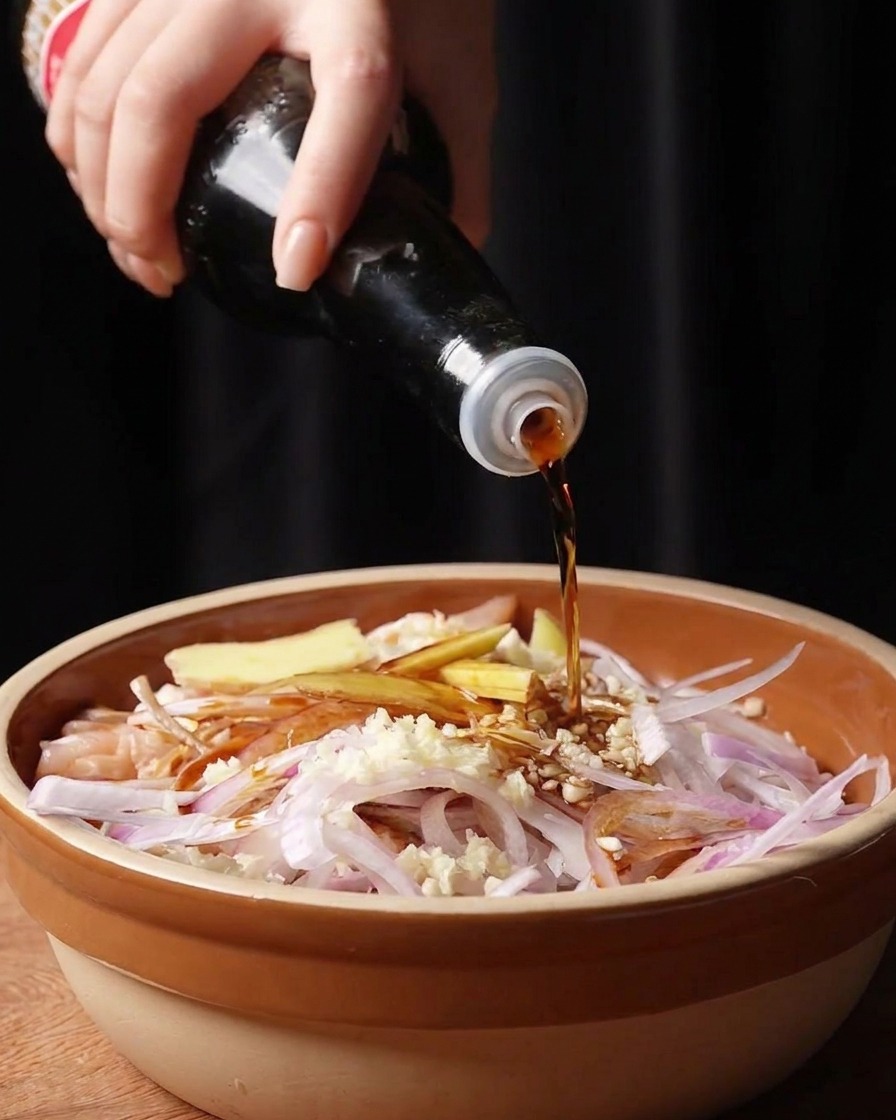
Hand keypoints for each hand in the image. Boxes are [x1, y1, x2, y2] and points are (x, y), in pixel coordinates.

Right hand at [45, 0, 496, 297]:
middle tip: (165, 275)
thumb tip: (442, 263)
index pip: (350, 99)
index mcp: (360, 11)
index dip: (319, 193)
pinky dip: (75, 127)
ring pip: (108, 80)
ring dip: (101, 183)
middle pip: (164, 99)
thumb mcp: (462, 77)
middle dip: (143, 210)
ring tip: (135, 250)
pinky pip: (85, 50)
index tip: (295, 271)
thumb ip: (461, 171)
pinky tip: (92, 179)